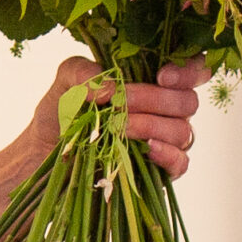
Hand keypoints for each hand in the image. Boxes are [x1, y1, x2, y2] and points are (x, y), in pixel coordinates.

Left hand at [24, 56, 213, 178]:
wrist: (48, 151)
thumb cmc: (63, 111)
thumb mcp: (66, 81)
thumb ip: (83, 72)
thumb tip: (110, 87)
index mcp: (152, 81)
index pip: (193, 71)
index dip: (189, 71)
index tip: (161, 76)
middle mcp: (165, 110)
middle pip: (188, 101)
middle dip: (154, 99)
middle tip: (121, 102)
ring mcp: (165, 141)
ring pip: (183, 131)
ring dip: (151, 125)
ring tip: (119, 126)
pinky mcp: (160, 170)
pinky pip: (181, 163)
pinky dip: (167, 154)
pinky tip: (146, 149)